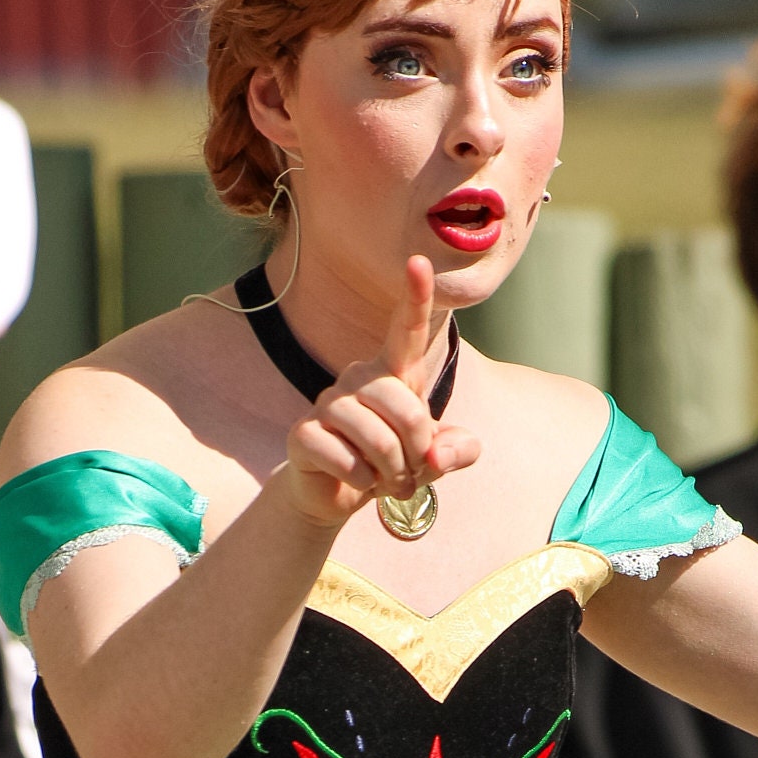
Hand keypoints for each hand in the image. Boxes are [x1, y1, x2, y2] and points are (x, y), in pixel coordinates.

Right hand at [284, 255, 480, 529]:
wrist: (338, 496)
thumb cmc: (391, 466)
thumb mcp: (434, 461)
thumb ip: (455, 451)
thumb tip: (442, 454)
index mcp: (392, 374)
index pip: (405, 330)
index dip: (414, 297)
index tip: (418, 261)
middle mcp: (357, 379)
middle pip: (402, 406)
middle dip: (417, 449)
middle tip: (411, 472)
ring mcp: (326, 403)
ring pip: (374, 436)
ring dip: (391, 471)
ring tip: (388, 481)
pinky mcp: (303, 434)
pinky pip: (344, 458)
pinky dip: (361, 481)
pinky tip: (358, 482)